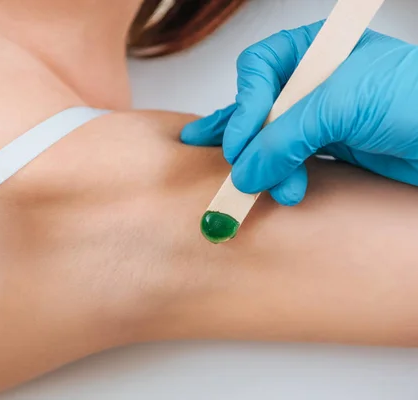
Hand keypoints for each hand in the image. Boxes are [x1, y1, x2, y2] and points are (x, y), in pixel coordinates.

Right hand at [182, 21, 417, 204]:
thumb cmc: (415, 100)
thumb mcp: (341, 107)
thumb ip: (284, 138)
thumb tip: (245, 170)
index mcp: (315, 50)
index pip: (258, 70)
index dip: (244, 106)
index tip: (240, 144)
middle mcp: (313, 79)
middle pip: (257, 105)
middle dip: (243, 137)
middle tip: (226, 160)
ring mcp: (319, 114)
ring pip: (269, 136)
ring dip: (263, 164)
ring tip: (266, 187)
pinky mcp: (329, 145)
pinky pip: (288, 158)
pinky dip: (276, 174)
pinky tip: (268, 185)